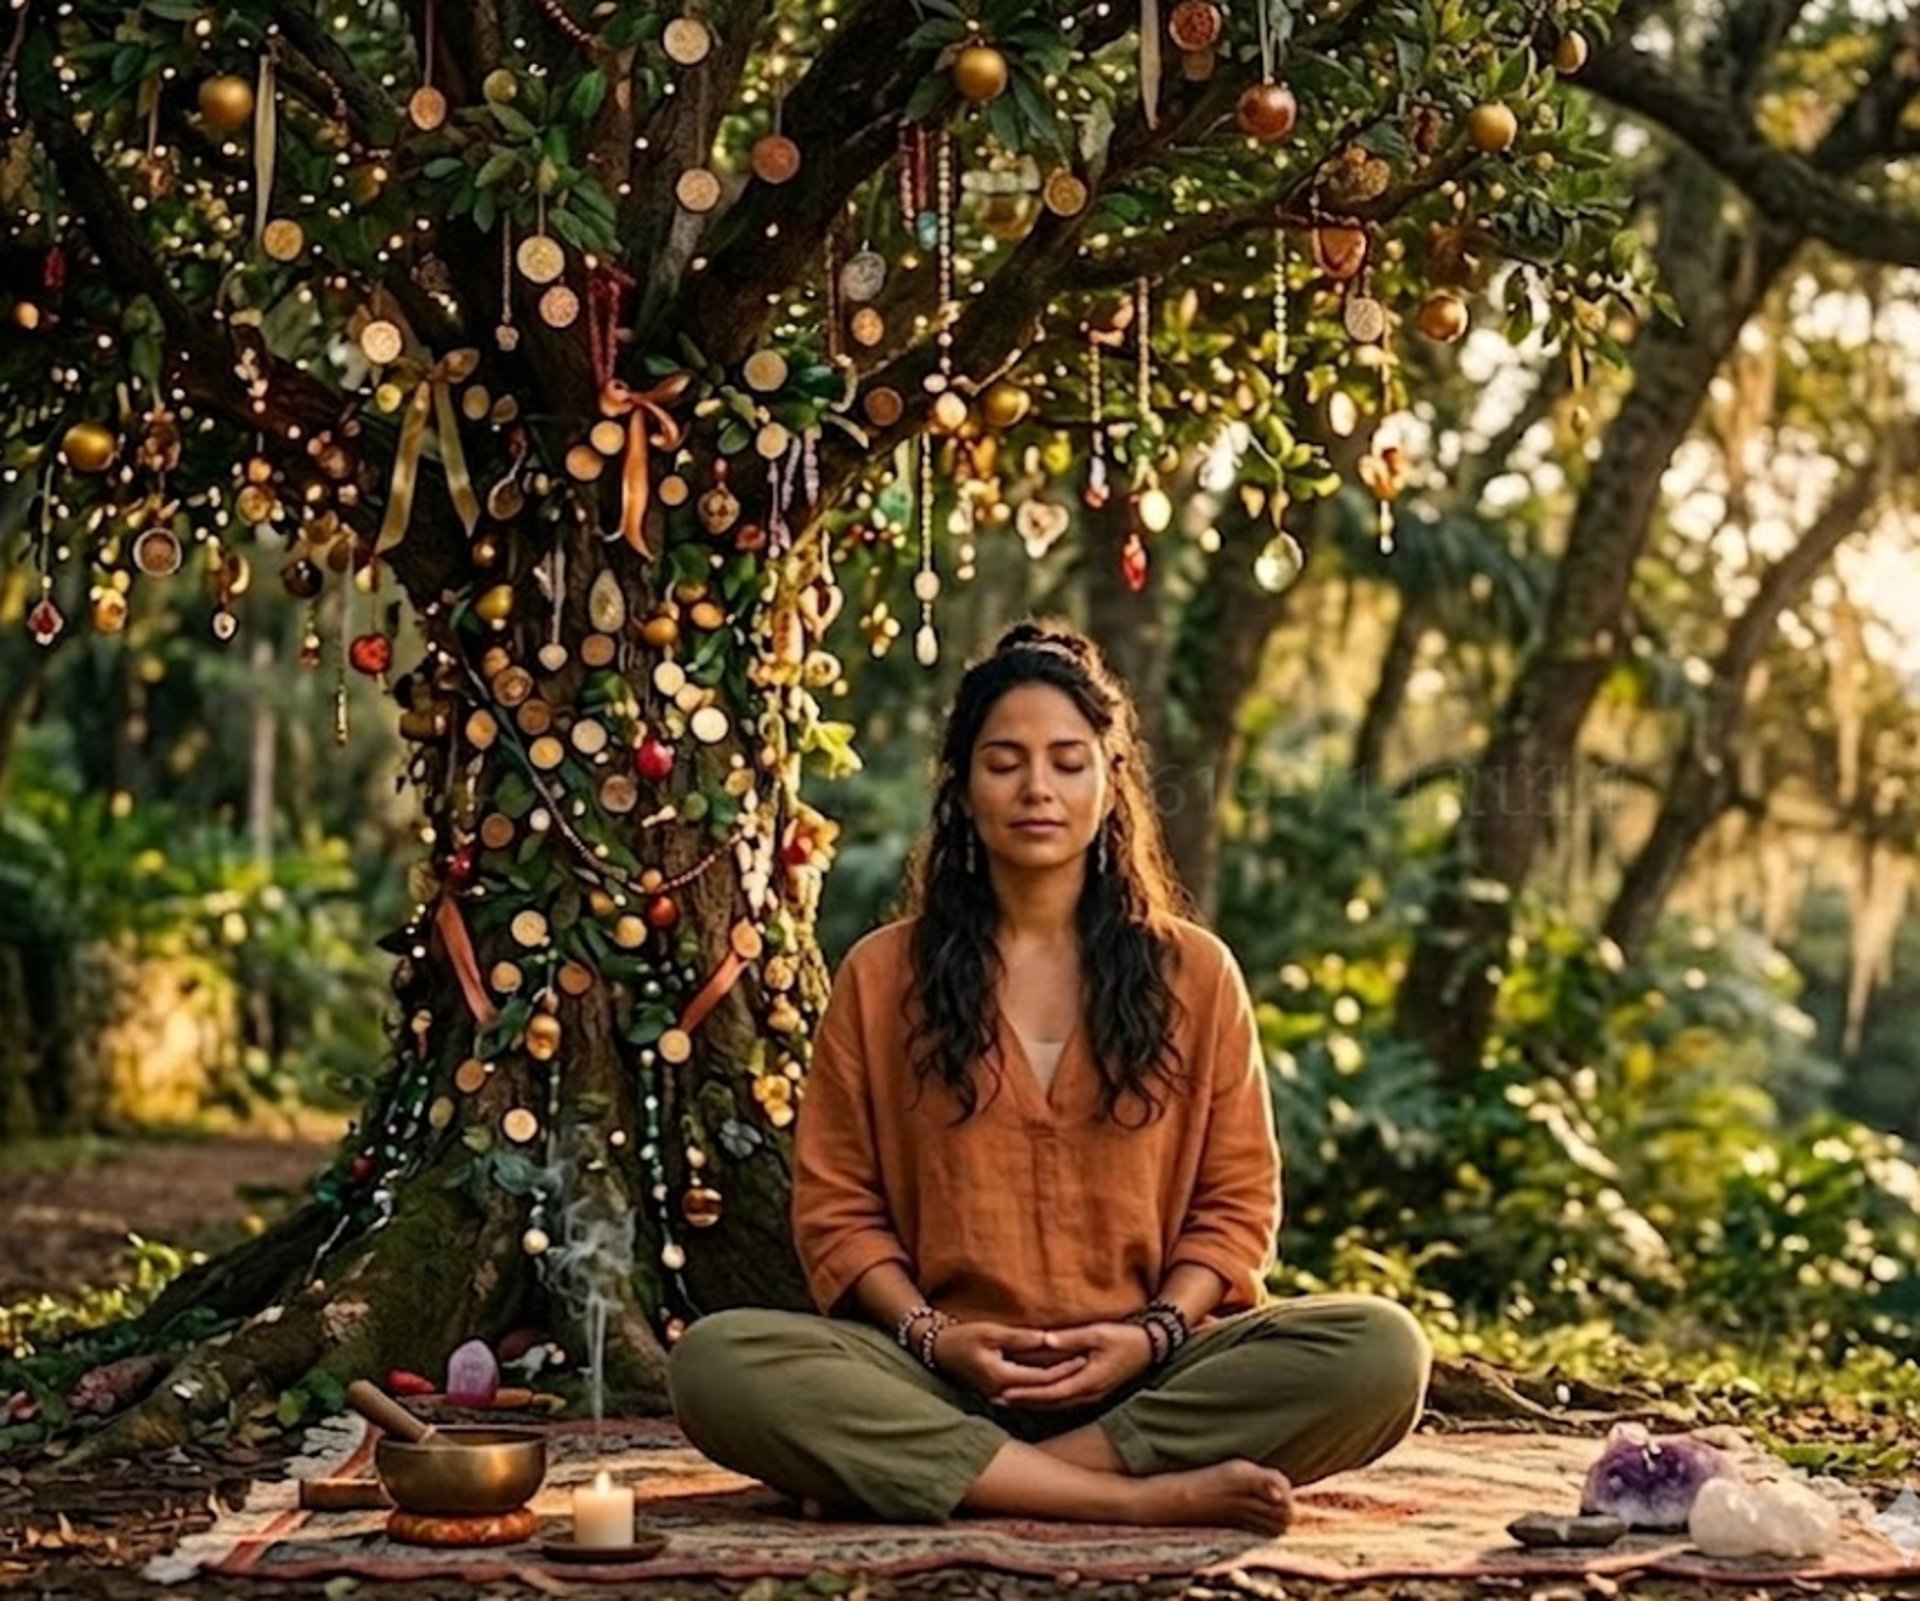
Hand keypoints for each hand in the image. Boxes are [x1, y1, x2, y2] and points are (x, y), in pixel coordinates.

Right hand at [935, 1320, 1080, 1401]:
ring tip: (1078, 1369)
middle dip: (1066, 1377)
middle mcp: (1001, 1393)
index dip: (1065, 1368)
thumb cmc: (962, 1337)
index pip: (1042, 1377)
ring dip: (1056, 1382)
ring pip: (1035, 1392)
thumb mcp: (990, 1332)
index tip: (1085, 1357)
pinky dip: (1042, 1384)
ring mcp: (998, 1396)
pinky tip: (1056, 1375)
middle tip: (1089, 1364)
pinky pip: (1025, 1391)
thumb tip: (1047, 1339)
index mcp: (1001, 1377)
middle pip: (1042, 1389)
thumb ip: (1019, 1338)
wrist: (937, 1351)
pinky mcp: (996, 1394)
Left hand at [993, 1321, 1153, 1409]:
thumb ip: (1070, 1338)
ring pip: (1056, 1403)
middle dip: (1023, 1402)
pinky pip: (1065, 1399)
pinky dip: (1046, 1399)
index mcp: (1088, 1381)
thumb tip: (1044, 1341)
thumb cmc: (1125, 1337)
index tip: (1004, 1393)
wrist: (1151, 1347)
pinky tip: (1034, 1396)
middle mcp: (1089, 1393)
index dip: (1026, 1393)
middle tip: (995, 1399)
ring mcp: (1092, 1395)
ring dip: (1032, 1402)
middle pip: (1050, 1403)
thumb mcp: (1098, 1333)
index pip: (1050, 1392)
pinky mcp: (1094, 1391)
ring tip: (1008, 1400)